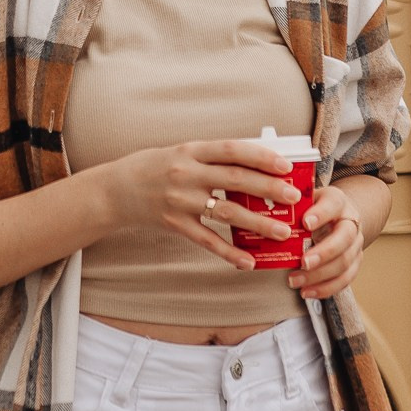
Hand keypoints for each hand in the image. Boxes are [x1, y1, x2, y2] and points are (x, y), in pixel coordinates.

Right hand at [98, 139, 300, 270]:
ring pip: (226, 212)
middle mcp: (186, 173)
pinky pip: (206, 240)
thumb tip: (255, 163)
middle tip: (294, 197)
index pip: (231, 149)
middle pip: (234, 180)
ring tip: (282, 231)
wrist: (116, 190)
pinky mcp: (174, 224)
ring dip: (257, 222)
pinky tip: (248, 261)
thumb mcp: (182, 152)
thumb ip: (213, 157)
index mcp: (191, 150)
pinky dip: (229, 251)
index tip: (285, 165)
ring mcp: (180, 200)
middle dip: (268, 188)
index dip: (260, 156)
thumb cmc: (154, 166)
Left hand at [288, 186, 363, 297]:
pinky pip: (345, 279)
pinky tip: (306, 292)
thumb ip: (291, 204)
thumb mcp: (305, 197)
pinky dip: (325, 288)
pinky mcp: (355, 263)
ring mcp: (356, 244)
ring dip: (320, 275)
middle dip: (324, 252)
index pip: (333, 205)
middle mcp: (351, 222)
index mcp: (338, 201)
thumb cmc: (315, 206)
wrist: (341, 215)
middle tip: (303, 262)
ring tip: (295, 281)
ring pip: (345, 262)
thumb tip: (265, 211)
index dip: (321, 214)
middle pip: (344, 238)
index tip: (305, 223)